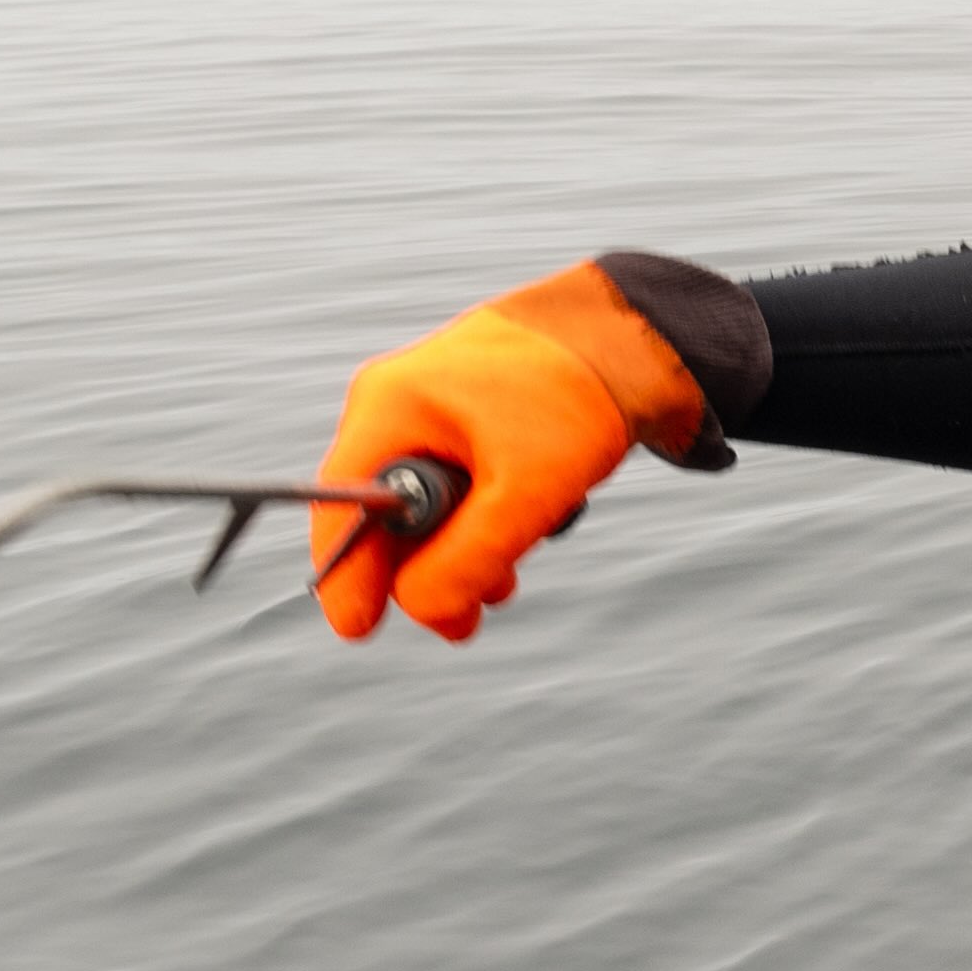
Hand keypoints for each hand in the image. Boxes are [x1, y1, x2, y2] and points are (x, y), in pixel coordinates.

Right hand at [309, 263, 708, 642]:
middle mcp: (395, 405)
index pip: (339, 505)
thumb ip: (466, 558)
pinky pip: (452, 489)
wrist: (631, 340)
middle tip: (463, 625)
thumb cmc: (576, 399)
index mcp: (390, 407)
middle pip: (381, 516)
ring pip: (423, 509)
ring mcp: (427, 410)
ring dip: (460, 555)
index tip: (359, 630)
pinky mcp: (461, 421)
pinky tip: (519, 534)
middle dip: (422, 573)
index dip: (345, 574)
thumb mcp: (524, 494)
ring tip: (505, 582)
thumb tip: (419, 608)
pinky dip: (480, 523)